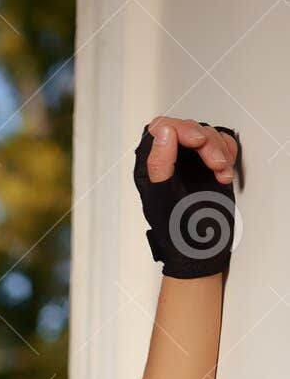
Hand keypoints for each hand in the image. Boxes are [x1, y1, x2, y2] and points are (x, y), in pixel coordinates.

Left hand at [133, 116, 240, 276]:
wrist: (200, 250)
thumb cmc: (177, 231)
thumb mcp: (163, 197)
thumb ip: (160, 163)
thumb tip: (163, 131)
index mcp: (150, 165)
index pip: (161, 128)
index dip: (180, 129)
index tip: (198, 142)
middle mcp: (169, 159)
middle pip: (188, 128)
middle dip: (207, 143)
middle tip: (217, 165)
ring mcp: (191, 161)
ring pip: (208, 134)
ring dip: (220, 151)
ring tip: (222, 175)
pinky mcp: (209, 165)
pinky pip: (222, 144)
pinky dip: (229, 154)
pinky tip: (225, 175)